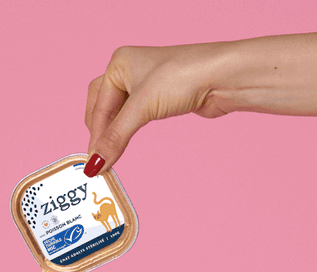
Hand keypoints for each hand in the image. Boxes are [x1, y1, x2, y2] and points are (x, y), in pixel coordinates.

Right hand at [84, 44, 231, 172]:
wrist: (223, 77)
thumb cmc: (184, 76)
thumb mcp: (142, 108)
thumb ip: (115, 137)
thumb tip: (94, 164)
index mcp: (119, 63)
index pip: (98, 105)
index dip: (95, 135)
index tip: (93, 161)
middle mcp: (129, 71)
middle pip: (102, 107)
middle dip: (99, 132)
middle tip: (98, 157)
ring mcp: (145, 84)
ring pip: (118, 113)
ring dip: (113, 133)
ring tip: (109, 154)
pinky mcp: (160, 98)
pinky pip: (134, 117)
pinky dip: (126, 131)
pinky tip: (124, 142)